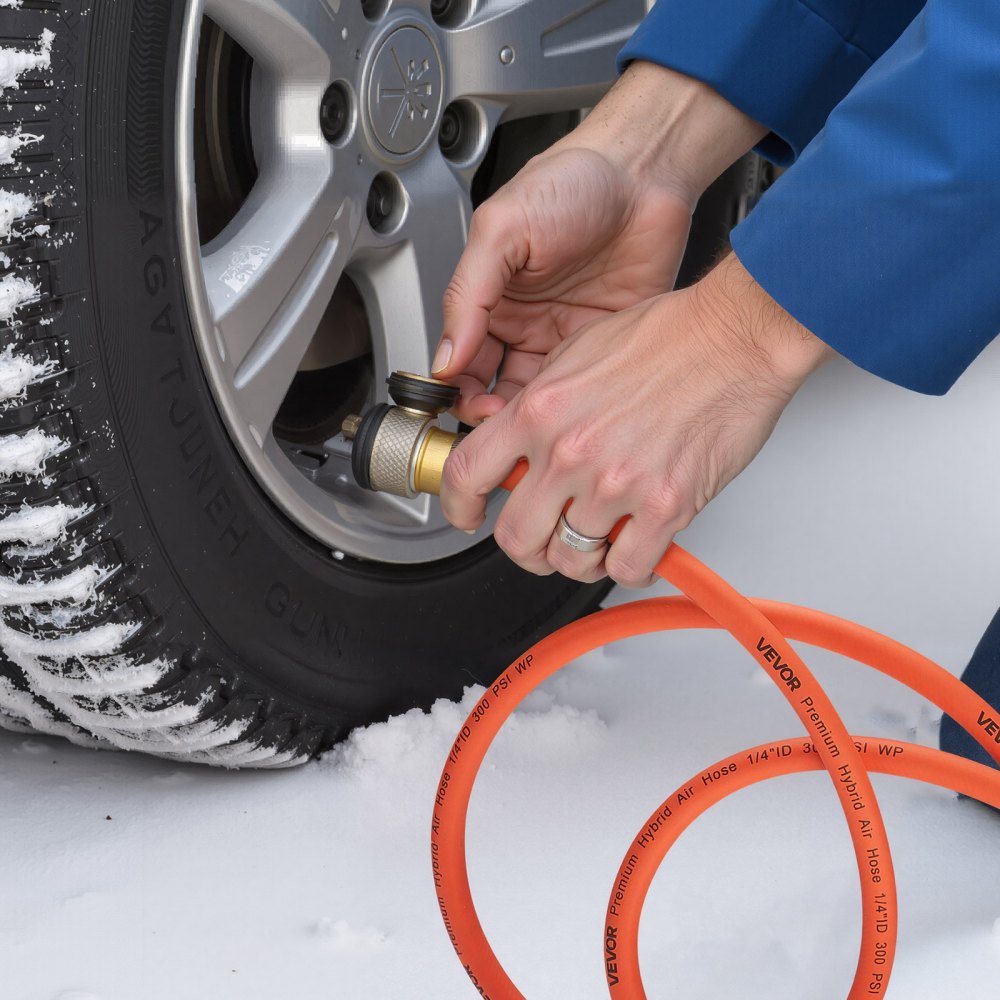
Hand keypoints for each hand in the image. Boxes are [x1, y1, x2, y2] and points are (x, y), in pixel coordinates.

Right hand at [433, 62, 768, 424]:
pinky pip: (582, 386)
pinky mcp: (604, 346)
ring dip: (529, 416)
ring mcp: (565, 337)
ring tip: (529, 422)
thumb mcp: (502, 229)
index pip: (461, 360)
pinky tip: (566, 405)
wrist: (644, 172)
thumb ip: (468, 293)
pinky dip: (571, 404)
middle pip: (494, 386)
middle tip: (495, 424)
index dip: (455, 387)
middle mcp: (525, 323)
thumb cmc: (573, 181)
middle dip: (490, 412)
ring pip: (537, 396)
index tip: (456, 407)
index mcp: (491, 297)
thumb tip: (446, 354)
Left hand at [440, 255, 833, 587]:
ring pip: (570, 559)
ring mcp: (616, 483)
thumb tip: (513, 443)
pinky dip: (626, 566)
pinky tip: (633, 544)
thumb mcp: (575, 354)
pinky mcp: (665, 506)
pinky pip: (627, 568)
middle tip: (539, 539)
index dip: (457, 507)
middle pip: (515, 537)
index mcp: (540, 410)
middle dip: (523, 547)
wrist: (735, 337)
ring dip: (578, 557)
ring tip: (595, 537)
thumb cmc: (667, 337)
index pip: (466, 474)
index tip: (467, 516)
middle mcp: (571, 450)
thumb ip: (535, 405)